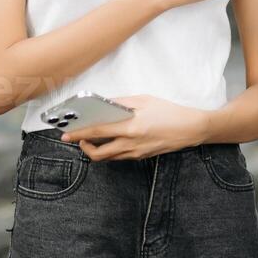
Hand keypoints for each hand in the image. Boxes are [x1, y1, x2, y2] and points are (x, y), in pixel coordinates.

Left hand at [60, 94, 206, 159]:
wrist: (191, 129)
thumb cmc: (170, 112)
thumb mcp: (145, 100)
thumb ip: (123, 102)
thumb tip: (105, 103)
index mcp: (131, 128)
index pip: (97, 132)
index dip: (79, 134)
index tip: (66, 134)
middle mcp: (131, 144)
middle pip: (98, 153)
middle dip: (84, 148)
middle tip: (78, 139)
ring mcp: (136, 153)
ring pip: (108, 157)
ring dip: (96, 150)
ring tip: (92, 139)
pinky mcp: (141, 157)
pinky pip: (120, 156)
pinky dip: (110, 150)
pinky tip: (111, 140)